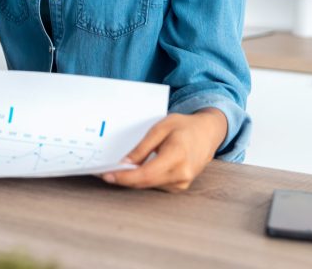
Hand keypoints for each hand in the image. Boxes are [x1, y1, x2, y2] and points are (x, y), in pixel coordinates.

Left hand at [101, 108, 227, 191]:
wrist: (208, 133)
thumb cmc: (184, 126)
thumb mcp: (160, 128)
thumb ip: (142, 148)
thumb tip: (124, 164)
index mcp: (177, 156)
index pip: (146, 174)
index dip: (125, 177)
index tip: (107, 175)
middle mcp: (182, 174)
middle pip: (145, 182)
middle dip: (124, 179)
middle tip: (104, 173)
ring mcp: (182, 182)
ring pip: (150, 185)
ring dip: (132, 180)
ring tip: (115, 171)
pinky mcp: (181, 186)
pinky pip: (156, 185)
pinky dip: (144, 179)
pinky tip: (133, 172)